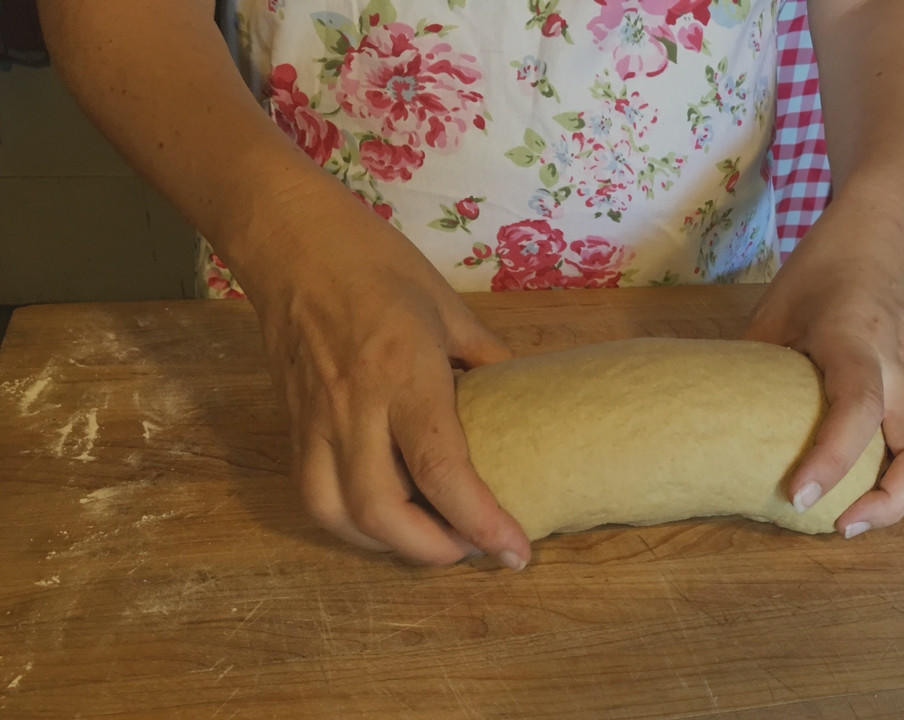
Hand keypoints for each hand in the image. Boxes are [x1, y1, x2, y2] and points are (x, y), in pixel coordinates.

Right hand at [239, 192, 530, 567]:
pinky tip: (381, 514)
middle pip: (381, 511)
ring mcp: (315, 419)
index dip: (480, 521)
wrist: (289, 239)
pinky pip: (312, 490)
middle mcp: (354, 407)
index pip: (440, 470)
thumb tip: (521, 400)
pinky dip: (349, 519)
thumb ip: (485, 360)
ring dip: (385, 544)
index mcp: (403, 373)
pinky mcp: (291, 423)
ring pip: (336, 513)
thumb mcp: (448, 306)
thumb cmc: (375, 262)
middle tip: (474, 549)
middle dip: (431, 551)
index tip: (515, 551)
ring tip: (428, 539)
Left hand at [746, 202, 903, 537]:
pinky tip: (860, 493)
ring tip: (852, 521)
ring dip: (901, 495)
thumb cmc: (821, 270)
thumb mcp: (774, 311)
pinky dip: (896, 475)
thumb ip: (754, 369)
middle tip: (840, 527)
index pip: (858, 405)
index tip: (797, 497)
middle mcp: (894, 366)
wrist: (877, 236)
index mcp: (855, 340)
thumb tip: (720, 428)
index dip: (832, 457)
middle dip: (892, 499)